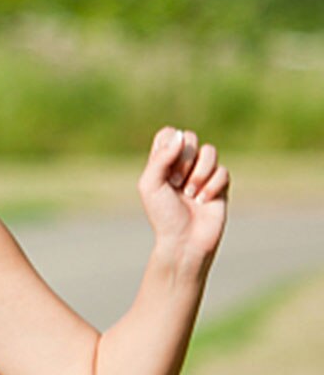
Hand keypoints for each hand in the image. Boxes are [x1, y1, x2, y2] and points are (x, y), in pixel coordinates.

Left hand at [138, 126, 228, 266]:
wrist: (184, 240)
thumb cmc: (163, 215)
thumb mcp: (150, 185)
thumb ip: (160, 158)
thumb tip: (180, 135)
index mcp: (163, 162)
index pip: (169, 134)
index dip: (169, 145)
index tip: (164, 166)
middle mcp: (183, 164)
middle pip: (190, 137)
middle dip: (183, 159)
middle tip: (176, 181)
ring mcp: (203, 173)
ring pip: (210, 151)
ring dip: (199, 173)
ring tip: (190, 194)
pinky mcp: (220, 185)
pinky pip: (223, 170)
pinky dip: (212, 186)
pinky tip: (203, 201)